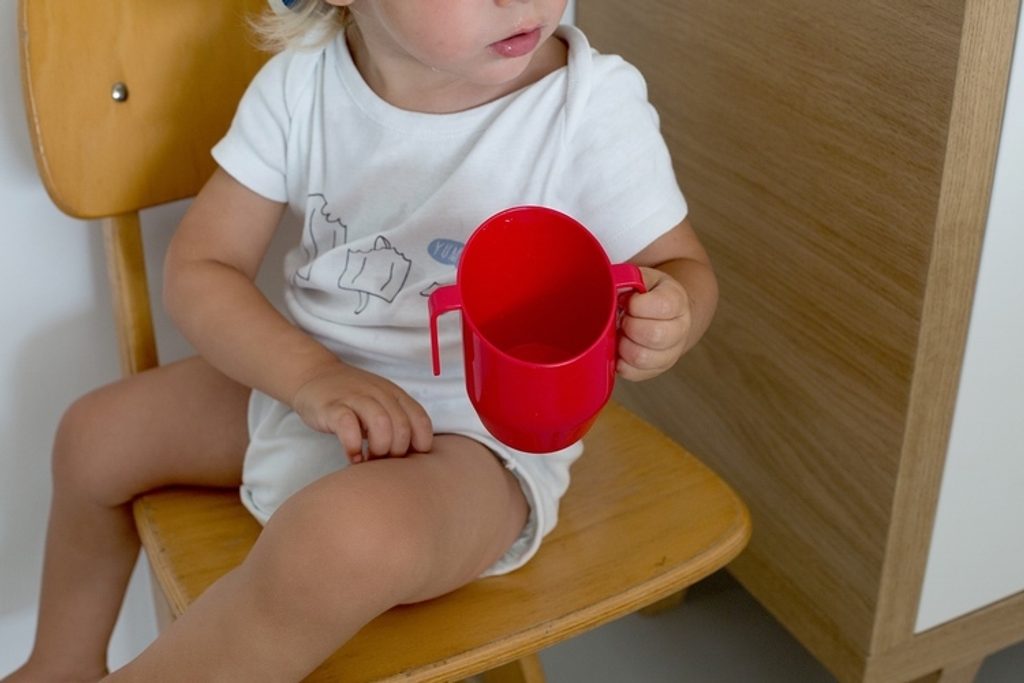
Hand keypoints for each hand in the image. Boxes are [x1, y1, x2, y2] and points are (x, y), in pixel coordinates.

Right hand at [290, 363, 432, 462]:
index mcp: (395, 394)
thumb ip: (396, 422)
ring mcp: (355, 398)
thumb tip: (411, 457)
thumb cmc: (351, 399)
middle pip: (401, 426)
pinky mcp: (332, 407)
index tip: (408, 459)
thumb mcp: (380, 404)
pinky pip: (348, 426)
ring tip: (369, 460)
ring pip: (381, 423)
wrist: (314, 374)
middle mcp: (379, 394)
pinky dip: (353, 445)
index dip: (420, 443)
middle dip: (396, 452)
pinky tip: (352, 456)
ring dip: (379, 448)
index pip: (420, 419)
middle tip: (383, 462)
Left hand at [617, 267, 690, 381]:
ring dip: (623, 345)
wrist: (666, 314)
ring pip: (642, 358)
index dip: (637, 305)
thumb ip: (627, 278)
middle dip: (629, 326)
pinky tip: (619, 348)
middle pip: (654, 335)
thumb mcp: (642, 278)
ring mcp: (669, 353)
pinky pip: (632, 372)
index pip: (663, 306)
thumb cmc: (648, 295)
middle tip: (623, 318)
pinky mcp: (655, 370)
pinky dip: (619, 361)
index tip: (627, 301)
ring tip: (620, 333)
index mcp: (677, 301)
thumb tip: (606, 287)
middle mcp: (679, 329)